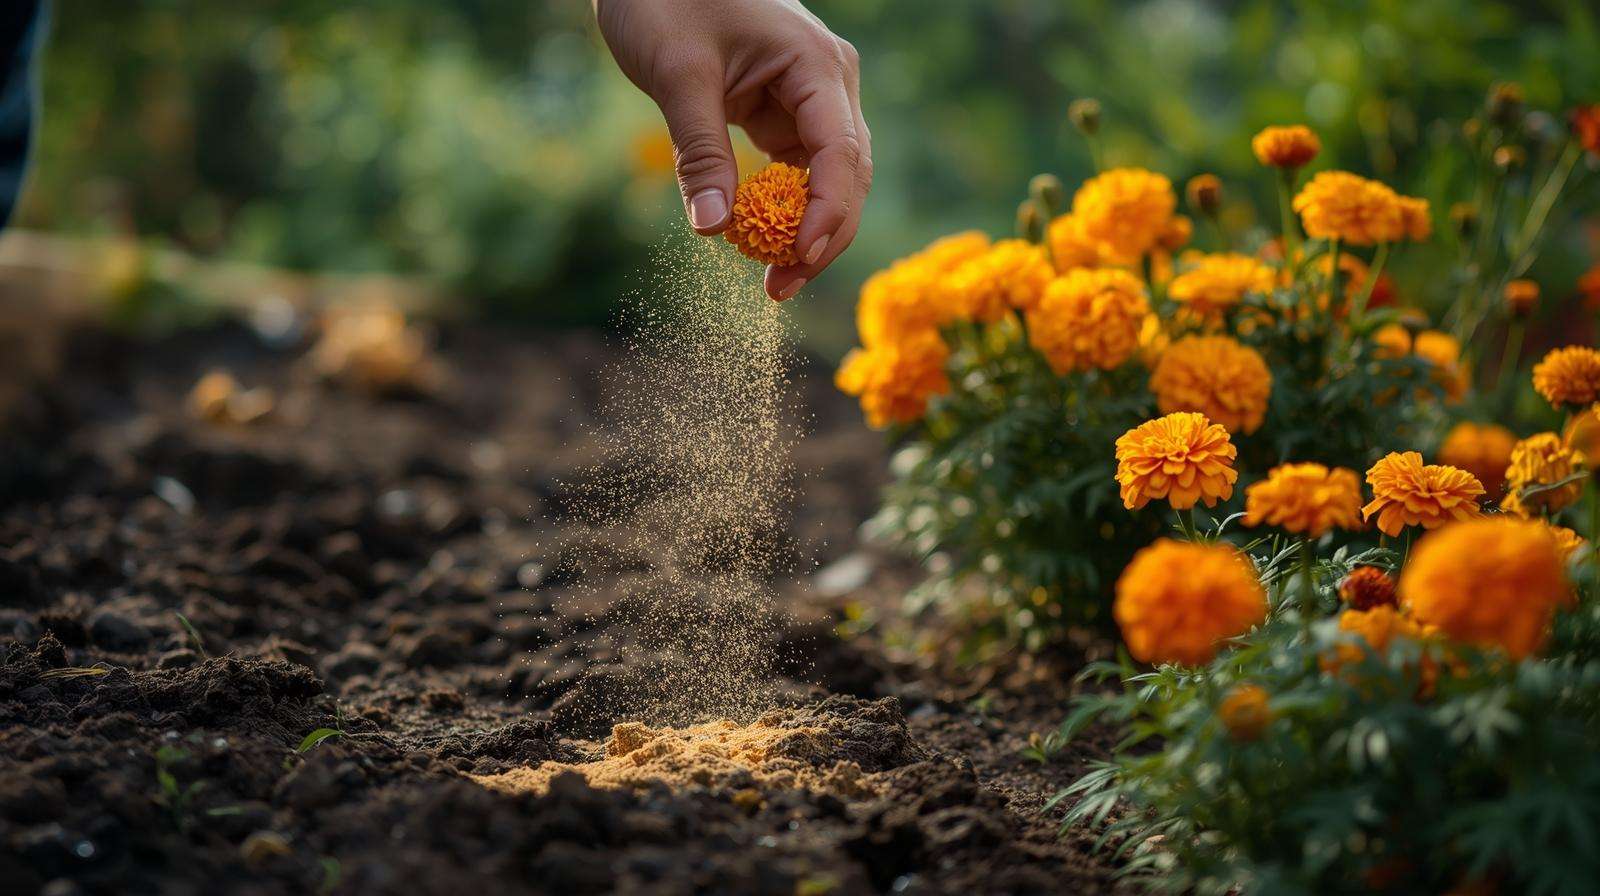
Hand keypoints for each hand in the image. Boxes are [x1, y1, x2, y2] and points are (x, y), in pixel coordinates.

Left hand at [595, 0, 871, 299]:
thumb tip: (714, 229)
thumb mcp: (677, 75)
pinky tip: (762, 244)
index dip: (826, 212)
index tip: (797, 258)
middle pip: (848, 174)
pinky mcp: (785, 112)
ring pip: (828, 179)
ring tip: (775, 282)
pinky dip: (784, 210)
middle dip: (822, 237)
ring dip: (806, 231)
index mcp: (816, 64)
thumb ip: (700, 152)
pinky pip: (798, 171)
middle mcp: (828, 82)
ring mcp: (810, 98)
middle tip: (781, 289)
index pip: (840, 152)